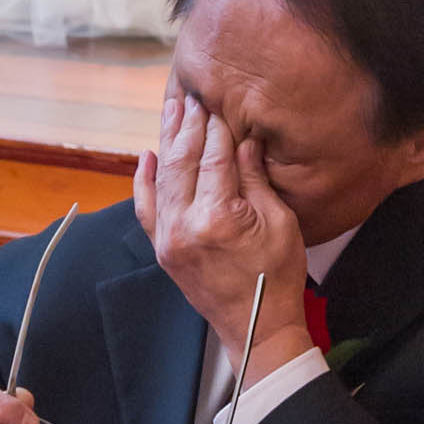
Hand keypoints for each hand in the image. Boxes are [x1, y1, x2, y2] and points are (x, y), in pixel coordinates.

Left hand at [135, 87, 314, 380]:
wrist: (257, 326)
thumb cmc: (277, 276)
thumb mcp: (279, 223)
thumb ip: (255, 179)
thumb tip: (242, 140)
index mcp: (218, 217)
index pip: (215, 158)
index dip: (218, 127)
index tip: (217, 102)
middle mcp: (185, 225)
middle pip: (183, 162)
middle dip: (188, 126)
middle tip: (191, 97)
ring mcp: (168, 238)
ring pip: (162, 178)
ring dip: (167, 142)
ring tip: (171, 111)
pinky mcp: (162, 249)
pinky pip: (145, 208)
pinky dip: (143, 180)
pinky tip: (146, 155)